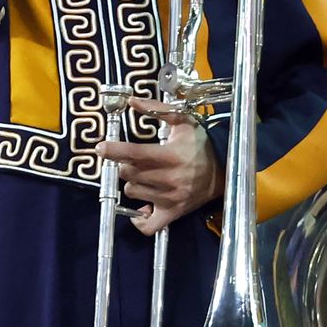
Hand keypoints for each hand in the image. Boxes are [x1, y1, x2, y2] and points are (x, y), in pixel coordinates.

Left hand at [99, 98, 224, 235]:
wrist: (225, 170)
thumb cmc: (199, 144)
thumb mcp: (183, 121)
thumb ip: (157, 109)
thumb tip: (131, 101)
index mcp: (170, 156)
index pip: (134, 153)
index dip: (114, 150)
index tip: (100, 147)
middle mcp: (169, 179)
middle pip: (128, 173)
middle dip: (125, 164)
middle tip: (133, 160)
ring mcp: (170, 199)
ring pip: (132, 192)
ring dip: (132, 183)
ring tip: (143, 176)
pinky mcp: (172, 214)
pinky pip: (148, 226)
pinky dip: (139, 219)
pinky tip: (140, 208)